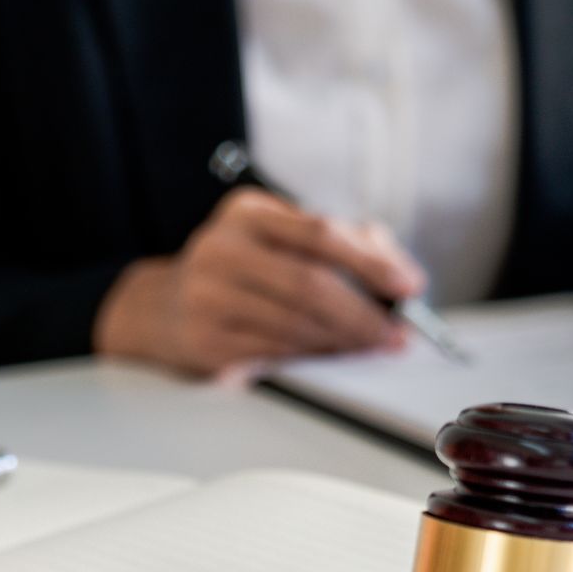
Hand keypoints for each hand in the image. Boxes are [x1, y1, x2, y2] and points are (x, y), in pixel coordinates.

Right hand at [93, 188, 425, 374]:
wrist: (163, 308)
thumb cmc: (240, 270)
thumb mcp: (279, 238)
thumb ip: (341, 242)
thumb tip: (399, 271)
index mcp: (247, 214)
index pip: (319, 234)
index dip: (371, 262)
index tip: (409, 286)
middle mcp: (221, 249)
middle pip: (309, 284)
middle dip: (363, 314)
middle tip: (396, 334)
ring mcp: (208, 296)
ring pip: (295, 324)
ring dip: (344, 341)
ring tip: (373, 347)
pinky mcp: (206, 340)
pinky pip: (276, 353)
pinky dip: (314, 357)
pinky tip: (335, 357)